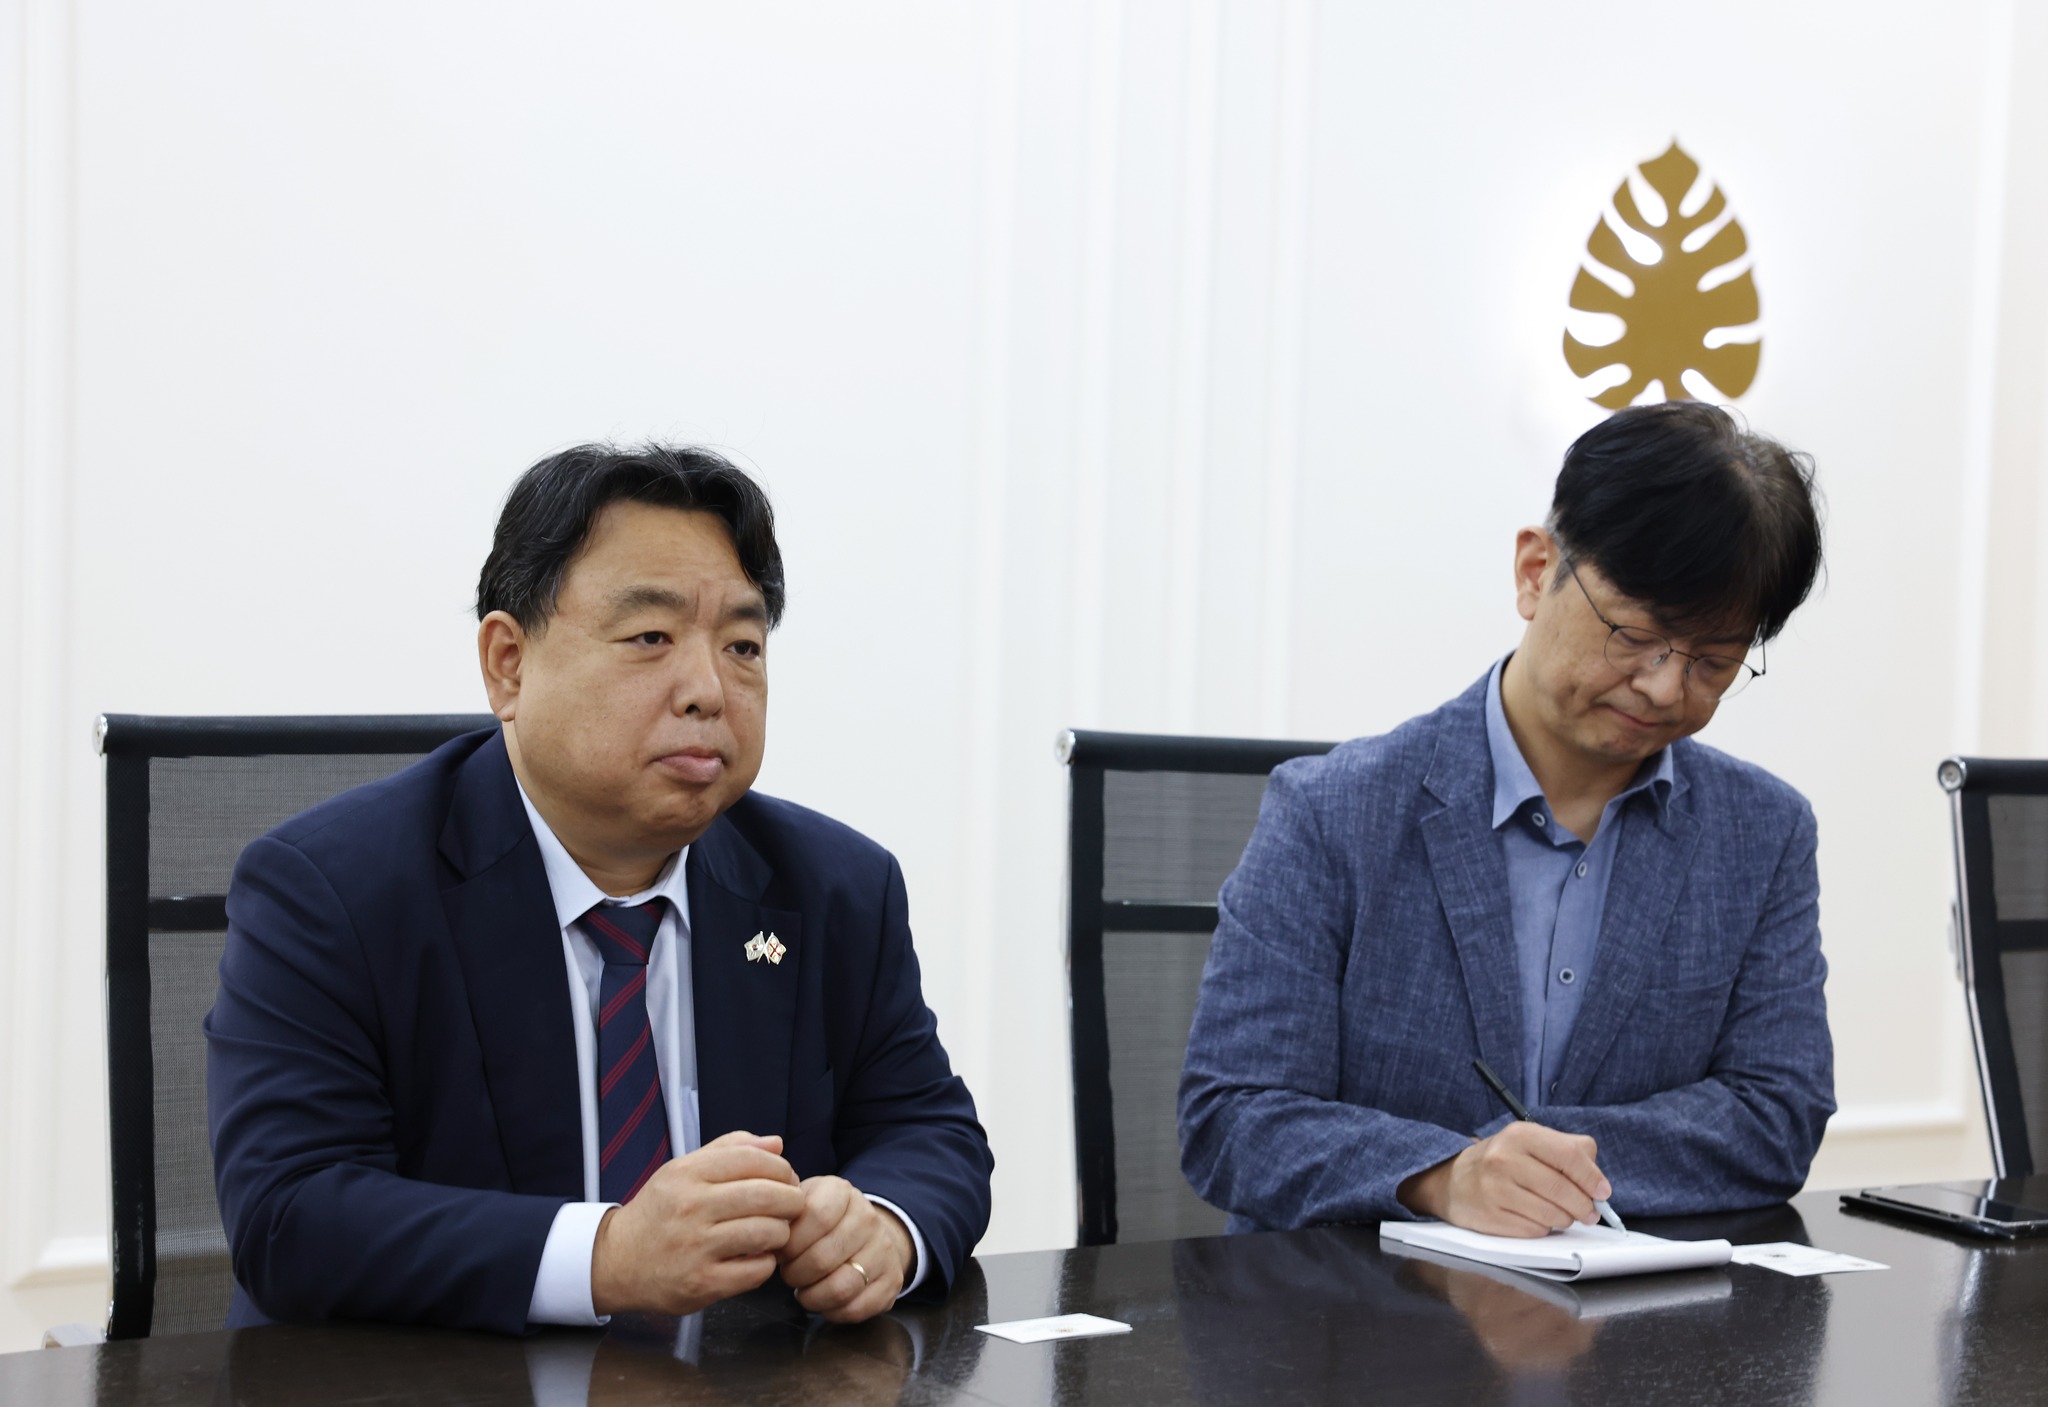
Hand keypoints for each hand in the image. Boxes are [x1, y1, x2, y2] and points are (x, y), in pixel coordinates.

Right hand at [589, 1130, 807, 1315]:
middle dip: (791, 1200)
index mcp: (687, 1174)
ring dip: (781, 1232)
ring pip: (767, 1232)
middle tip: (791, 1206)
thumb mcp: (683, 1170)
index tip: (787, 1179)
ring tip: (774, 1232)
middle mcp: (690, 1208)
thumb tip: (776, 1144)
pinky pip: (757, 1270)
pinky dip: (766, 1263)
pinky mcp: (701, 1284)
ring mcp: (695, 1248)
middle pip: (768, 1196)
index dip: (781, 1168)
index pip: (753, 1160)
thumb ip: (729, 1150)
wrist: (616, 1261)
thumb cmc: (659, 1212)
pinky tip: (757, 1257)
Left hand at [775, 1176, 914, 1322]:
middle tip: (790, 1274)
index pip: (816, 1217)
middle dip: (796, 1274)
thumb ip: (781, 1215)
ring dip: (812, 1297)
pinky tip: (824, 1300)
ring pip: (841, 1288)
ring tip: (804, 1290)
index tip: (782, 1252)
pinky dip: (832, 1311)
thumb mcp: (801, 1204)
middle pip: (823, 1258)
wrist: (866, 1233)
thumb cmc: (819, 1223)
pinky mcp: (892, 1281)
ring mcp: (884, 1250)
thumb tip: (763, 1236)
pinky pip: (856, 1308)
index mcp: (841, 1192)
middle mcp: (868, 1218)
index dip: (791, 1243)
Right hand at [1396, 1122, 1609, 1236]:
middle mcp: (1504, 1159)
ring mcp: (1495, 1189)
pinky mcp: (1490, 1217)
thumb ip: (1569, 1150)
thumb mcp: (1531, 1142)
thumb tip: (1598, 1179)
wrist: (1452, 1180)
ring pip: (1552, 1215)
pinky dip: (1543, 1228)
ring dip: (1565, 1219)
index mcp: (1520, 1135)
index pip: (1569, 1156)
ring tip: (1561, 1214)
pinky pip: (1534, 1230)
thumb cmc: (1502, 1161)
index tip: (1602, 1192)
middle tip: (1589, 1212)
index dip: (1592, 1178)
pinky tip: (1536, 1218)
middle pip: (1563, 1190)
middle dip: (1584, 1206)